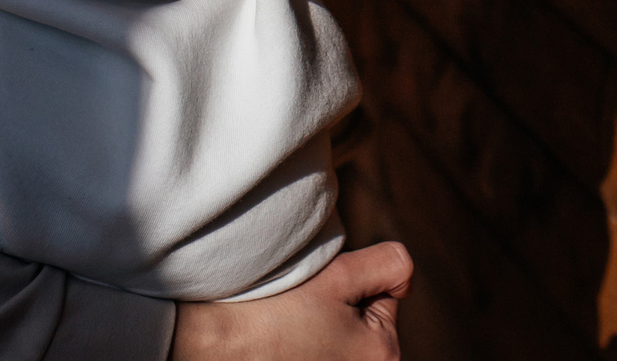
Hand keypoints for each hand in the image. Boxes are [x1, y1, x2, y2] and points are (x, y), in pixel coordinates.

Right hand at [169, 242, 411, 359]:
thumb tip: (404, 277)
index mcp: (384, 356)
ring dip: (321, 329)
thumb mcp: (339, 274)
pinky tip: (279, 347)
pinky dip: (303, 346)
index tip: (318, 296)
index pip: (386, 296)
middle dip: (339, 309)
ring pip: (340, 338)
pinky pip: (317, 353)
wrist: (212, 345)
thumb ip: (388, 264)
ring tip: (288, 330)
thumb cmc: (274, 311)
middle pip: (363, 321)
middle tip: (301, 313)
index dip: (351, 283)